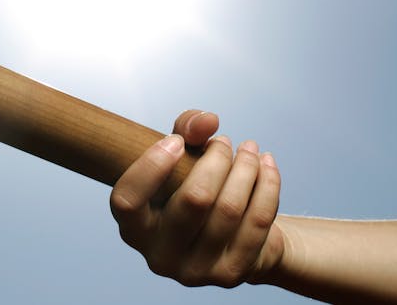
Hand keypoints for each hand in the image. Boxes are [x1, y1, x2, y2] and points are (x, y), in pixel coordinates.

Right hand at [110, 110, 283, 286]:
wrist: (231, 237)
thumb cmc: (193, 188)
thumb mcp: (181, 157)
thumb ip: (186, 129)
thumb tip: (208, 121)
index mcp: (134, 230)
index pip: (128, 200)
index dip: (151, 165)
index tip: (176, 141)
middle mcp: (159, 257)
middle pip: (195, 199)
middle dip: (217, 158)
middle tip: (225, 142)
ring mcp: (195, 272)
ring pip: (230, 208)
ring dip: (246, 167)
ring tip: (250, 149)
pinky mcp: (231, 275)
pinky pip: (257, 221)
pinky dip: (268, 185)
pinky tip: (267, 166)